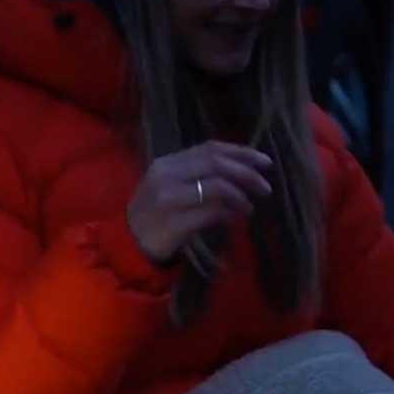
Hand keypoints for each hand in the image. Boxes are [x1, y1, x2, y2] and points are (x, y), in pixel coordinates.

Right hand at [126, 141, 274, 263]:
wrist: (127, 244)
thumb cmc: (153, 214)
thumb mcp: (170, 186)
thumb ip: (197, 174)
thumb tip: (240, 169)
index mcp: (166, 164)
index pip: (209, 149)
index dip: (240, 152)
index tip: (264, 161)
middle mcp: (166, 177)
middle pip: (216, 164)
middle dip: (247, 173)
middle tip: (265, 187)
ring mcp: (169, 200)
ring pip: (216, 187)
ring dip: (240, 196)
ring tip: (249, 206)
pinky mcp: (174, 224)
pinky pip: (211, 213)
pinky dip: (228, 214)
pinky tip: (233, 219)